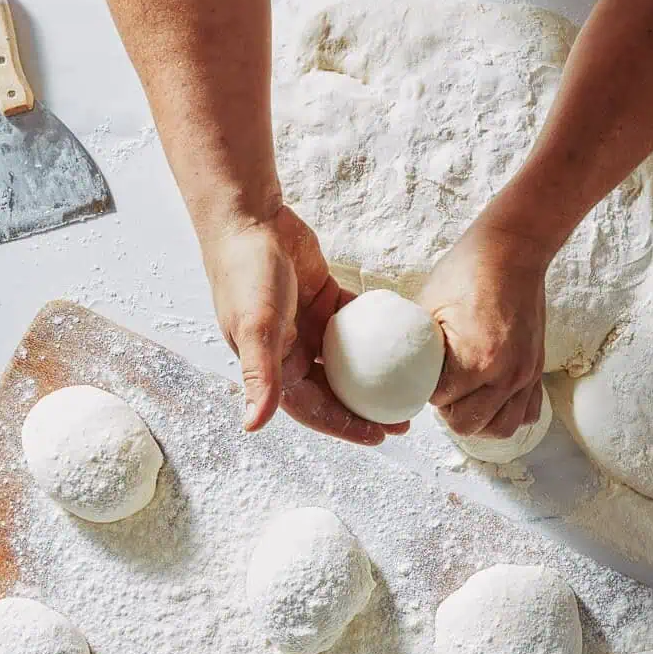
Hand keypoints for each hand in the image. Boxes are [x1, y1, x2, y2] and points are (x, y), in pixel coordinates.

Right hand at [201, 205, 409, 444]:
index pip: (313, 409)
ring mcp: (308, 325)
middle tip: (402, 420)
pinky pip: (355, 325)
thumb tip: (253, 424)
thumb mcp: (256, 327)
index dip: (344, 426)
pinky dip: (376, 334)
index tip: (379, 436)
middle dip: (365, 409)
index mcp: (271, 365)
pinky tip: (402, 343)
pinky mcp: (323, 299)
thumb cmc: (246, 272)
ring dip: (374, 377)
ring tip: (406, 386)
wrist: (250, 217)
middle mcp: (289, 350)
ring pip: (346, 362)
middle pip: (333, 390)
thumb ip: (259, 376)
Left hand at [418, 219, 549, 438]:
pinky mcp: (537, 369)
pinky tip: (492, 398)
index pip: (439, 401)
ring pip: (502, 428)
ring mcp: (525, 374)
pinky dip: (508, 413)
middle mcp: (506, 373)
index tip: (423, 375)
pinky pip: (528, 413)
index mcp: (476, 359)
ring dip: (479, 420)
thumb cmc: (469, 271)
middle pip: (469, 425)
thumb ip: (416, 346)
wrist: (513, 251)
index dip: (425, 391)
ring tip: (466, 399)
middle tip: (442, 389)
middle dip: (449, 411)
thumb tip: (400, 369)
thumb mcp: (428, 306)